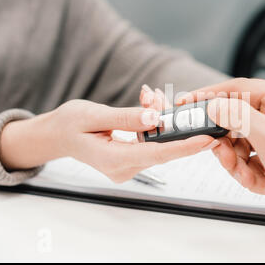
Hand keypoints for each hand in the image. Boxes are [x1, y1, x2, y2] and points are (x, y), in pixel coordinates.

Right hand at [0, 99, 217, 182]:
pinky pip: (150, 142)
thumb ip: (126, 118)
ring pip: (157, 143)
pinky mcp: (130, 160)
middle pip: (161, 147)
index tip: (208, 139)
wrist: (56, 135)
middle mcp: (123, 168)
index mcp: (113, 159)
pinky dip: (152, 124)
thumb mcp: (94, 115)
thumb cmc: (69, 124)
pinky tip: (147, 104)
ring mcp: (127, 167)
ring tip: (150, 95)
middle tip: (164, 96)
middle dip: (170, 121)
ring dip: (159, 119)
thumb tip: (156, 118)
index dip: (185, 146)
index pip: (158, 154)